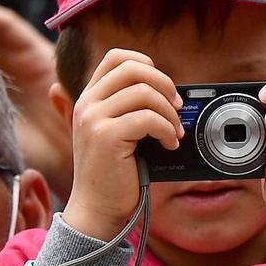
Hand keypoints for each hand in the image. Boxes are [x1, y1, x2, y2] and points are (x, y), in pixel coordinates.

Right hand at [61, 49, 182, 239]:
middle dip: (165, 85)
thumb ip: (129, 108)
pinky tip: (170, 144)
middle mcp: (87, 103)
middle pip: (134, 68)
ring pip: (145, 93)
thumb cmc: (115, 173)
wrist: (97, 208)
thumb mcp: (118, 132)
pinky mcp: (106, 136)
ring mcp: (93, 118)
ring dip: (170, 113)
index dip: (147, 65)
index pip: (117, 57)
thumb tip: (166, 90)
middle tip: (178, 108)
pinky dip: (167, 129)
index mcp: (89, 98)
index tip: (164, 89)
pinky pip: (148, 118)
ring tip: (174, 133)